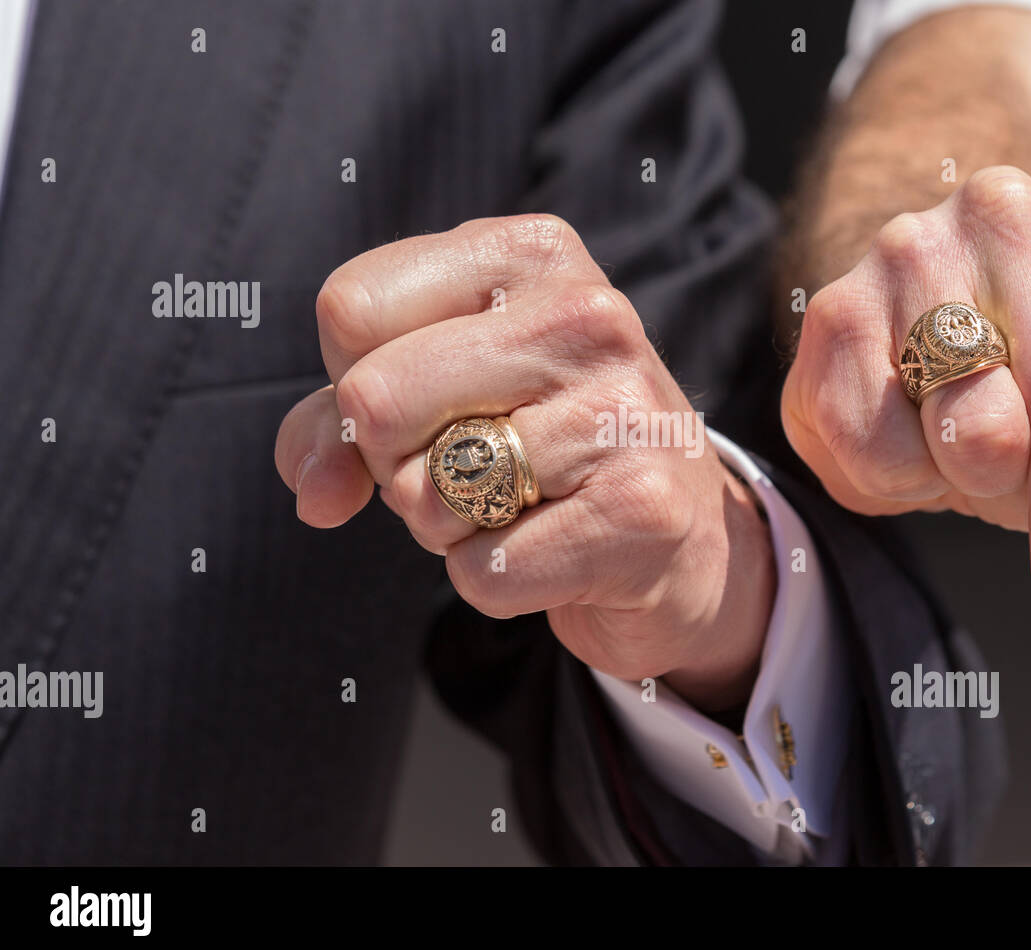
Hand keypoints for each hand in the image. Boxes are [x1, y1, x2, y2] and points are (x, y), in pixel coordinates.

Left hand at [274, 215, 773, 710]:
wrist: (681, 540)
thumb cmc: (539, 449)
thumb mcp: (437, 395)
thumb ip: (337, 421)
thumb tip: (317, 492)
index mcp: (531, 252)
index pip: (351, 308)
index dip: (357, 382)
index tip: (429, 404)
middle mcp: (588, 313)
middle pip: (375, 399)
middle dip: (395, 465)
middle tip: (469, 468)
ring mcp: (624, 410)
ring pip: (426, 495)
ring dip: (447, 529)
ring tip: (522, 506)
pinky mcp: (643, 510)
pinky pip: (483, 571)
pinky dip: (495, 582)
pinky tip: (556, 550)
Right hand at [782, 166, 1030, 614]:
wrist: (945, 369)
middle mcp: (1002, 209)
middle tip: (1029, 466)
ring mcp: (905, 251)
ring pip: (963, 419)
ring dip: (972, 474)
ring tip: (968, 444)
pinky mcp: (834, 313)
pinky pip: (878, 445)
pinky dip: (904, 480)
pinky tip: (912, 440)